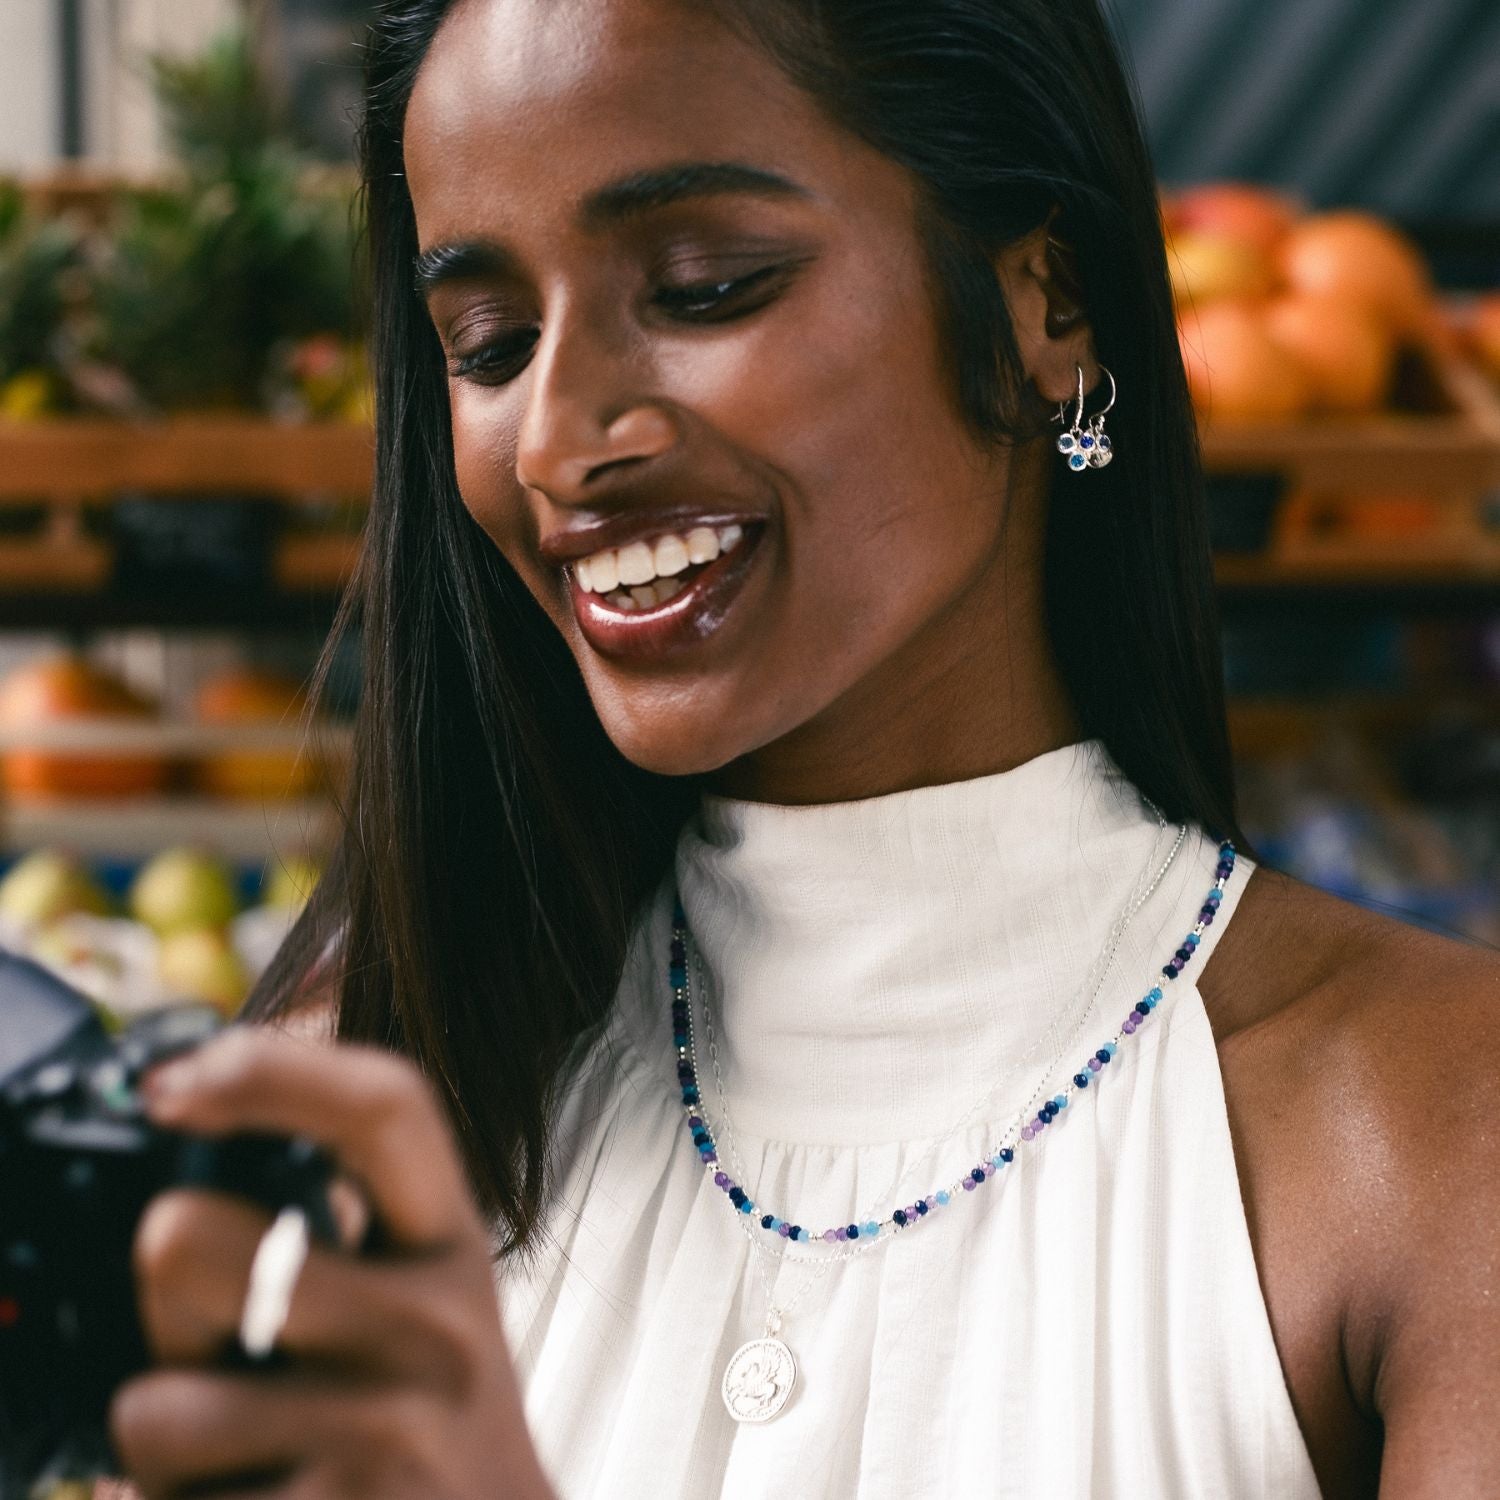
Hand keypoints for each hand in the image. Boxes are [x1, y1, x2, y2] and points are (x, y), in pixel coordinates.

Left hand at [110, 1028, 553, 1499]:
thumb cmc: (428, 1431)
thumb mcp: (417, 1312)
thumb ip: (333, 1243)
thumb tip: (182, 1194)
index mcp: (451, 1246)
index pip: (387, 1107)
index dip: (272, 1068)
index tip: (169, 1084)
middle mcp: (435, 1328)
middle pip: (187, 1242)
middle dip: (164, 1308)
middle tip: (229, 1353)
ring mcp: (388, 1435)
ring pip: (151, 1408)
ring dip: (165, 1446)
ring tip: (250, 1461)